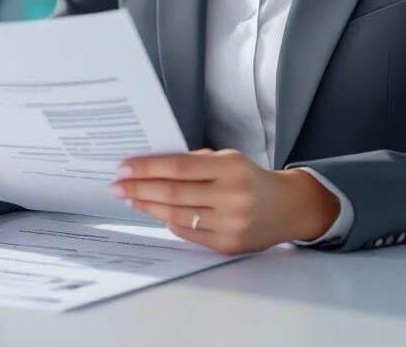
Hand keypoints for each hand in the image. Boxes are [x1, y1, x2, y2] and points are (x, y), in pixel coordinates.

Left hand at [108, 148, 339, 253]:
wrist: (288, 207)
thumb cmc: (252, 177)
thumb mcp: (229, 159)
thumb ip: (196, 163)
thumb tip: (153, 169)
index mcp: (230, 167)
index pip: (178, 166)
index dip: (147, 168)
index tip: (124, 168)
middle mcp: (231, 196)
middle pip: (173, 193)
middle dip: (139, 189)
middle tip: (117, 186)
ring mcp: (229, 224)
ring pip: (176, 216)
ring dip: (148, 207)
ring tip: (131, 199)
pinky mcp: (227, 245)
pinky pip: (188, 234)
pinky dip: (169, 222)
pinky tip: (156, 214)